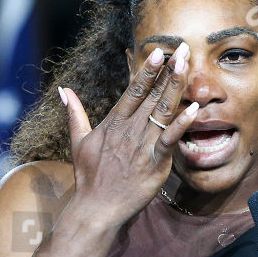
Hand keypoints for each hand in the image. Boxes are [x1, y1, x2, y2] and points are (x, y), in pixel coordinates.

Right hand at [61, 42, 200, 228]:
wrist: (96, 208)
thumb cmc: (88, 176)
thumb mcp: (78, 141)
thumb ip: (75, 113)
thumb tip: (64, 91)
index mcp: (113, 123)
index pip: (133, 90)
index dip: (147, 70)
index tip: (158, 52)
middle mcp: (128, 130)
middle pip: (152, 95)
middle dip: (168, 70)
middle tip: (183, 48)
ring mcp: (142, 146)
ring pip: (162, 111)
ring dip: (175, 87)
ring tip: (187, 66)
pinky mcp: (153, 164)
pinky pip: (169, 140)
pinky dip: (181, 124)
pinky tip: (193, 109)